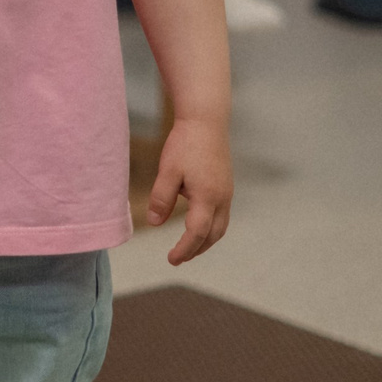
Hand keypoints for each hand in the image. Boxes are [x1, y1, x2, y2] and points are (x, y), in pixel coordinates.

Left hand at [146, 116, 231, 264]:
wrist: (206, 121)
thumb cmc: (185, 144)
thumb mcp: (167, 171)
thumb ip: (161, 199)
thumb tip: (155, 224)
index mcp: (207, 198)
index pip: (196, 233)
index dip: (184, 249)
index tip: (171, 259)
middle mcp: (222, 199)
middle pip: (213, 235)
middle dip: (196, 250)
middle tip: (178, 258)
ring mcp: (227, 192)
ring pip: (220, 226)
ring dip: (205, 241)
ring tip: (189, 248)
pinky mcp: (226, 185)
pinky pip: (222, 215)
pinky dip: (210, 227)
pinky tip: (198, 224)